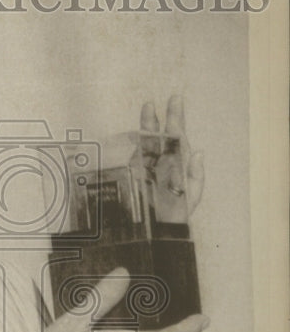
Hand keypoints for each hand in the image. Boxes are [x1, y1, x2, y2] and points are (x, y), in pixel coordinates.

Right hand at [141, 95, 204, 218]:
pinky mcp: (133, 175)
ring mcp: (146, 167)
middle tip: (163, 99)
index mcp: (178, 164)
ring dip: (148, 126)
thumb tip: (198, 152)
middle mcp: (162, 162)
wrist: (156, 232)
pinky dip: (133, 145)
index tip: (175, 101)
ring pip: (147, 142)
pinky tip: (133, 133)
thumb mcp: (191, 197)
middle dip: (163, 118)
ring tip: (148, 108)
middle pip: (162, 136)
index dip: (176, 119)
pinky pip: (134, 157)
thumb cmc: (176, 215)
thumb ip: (195, 176)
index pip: (178, 138)